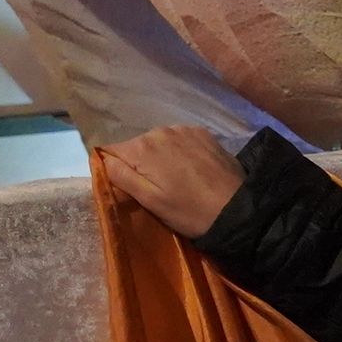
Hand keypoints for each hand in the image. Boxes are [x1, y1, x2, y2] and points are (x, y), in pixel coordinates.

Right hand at [104, 127, 247, 240]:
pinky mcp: (202, 132)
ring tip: (177, 180)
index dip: (116, 169)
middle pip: (136, 146)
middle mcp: (159, 130)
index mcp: (142, 148)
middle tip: (157, 189)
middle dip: (140, 164)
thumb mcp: (151, 202)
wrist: (240, 211)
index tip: (130, 188)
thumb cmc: (190, 212)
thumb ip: (122, 177)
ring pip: (158, 142)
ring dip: (161, 157)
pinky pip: (179, 139)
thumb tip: (101, 158)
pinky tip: (192, 170)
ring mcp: (182, 128)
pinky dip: (180, 152)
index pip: (111, 151)